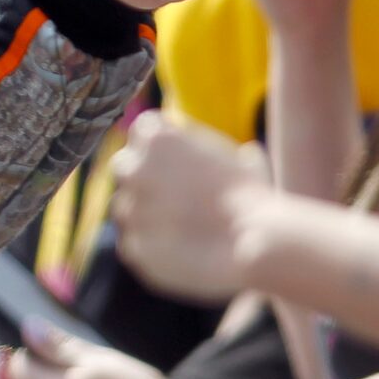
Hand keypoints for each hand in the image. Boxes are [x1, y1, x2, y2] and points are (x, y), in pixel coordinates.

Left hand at [108, 110, 270, 301]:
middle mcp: (136, 170)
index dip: (158, 144)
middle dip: (141, 176)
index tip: (172, 158)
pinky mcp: (133, 247)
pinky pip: (132, 242)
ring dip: (144, 212)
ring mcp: (130, 209)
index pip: (142, 130)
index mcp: (159, 139)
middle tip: (169, 192)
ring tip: (180, 225)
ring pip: (125, 207)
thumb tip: (244, 155)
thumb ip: (223, 155)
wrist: (254, 243)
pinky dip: (149, 244)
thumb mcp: (242, 161)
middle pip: (124, 165)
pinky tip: (178, 248)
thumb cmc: (254, 197)